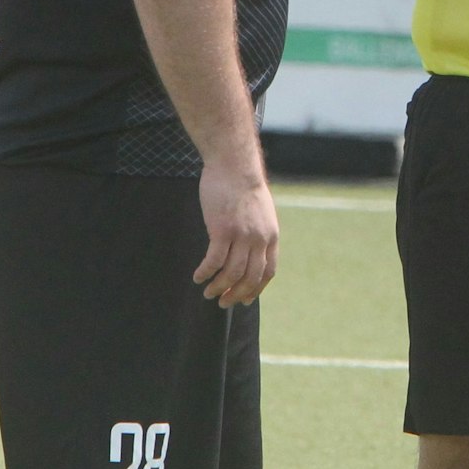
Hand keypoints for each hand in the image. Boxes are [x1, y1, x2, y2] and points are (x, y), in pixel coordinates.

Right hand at [194, 162, 278, 307]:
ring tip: (207, 292)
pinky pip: (213, 261)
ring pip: (231, 273)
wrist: (235, 166)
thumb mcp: (261, 213)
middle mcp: (259, 239)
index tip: (245, 299)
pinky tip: (198, 276)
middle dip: (236, 294)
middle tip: (223, 303)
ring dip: (218, 287)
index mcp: (271, 236)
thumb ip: (258, 232)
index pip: (268, 271)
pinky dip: (205, 273)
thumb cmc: (243, 188)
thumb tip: (249, 251)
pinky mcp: (222, 230)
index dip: (256, 289)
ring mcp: (241, 235)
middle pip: (250, 277)